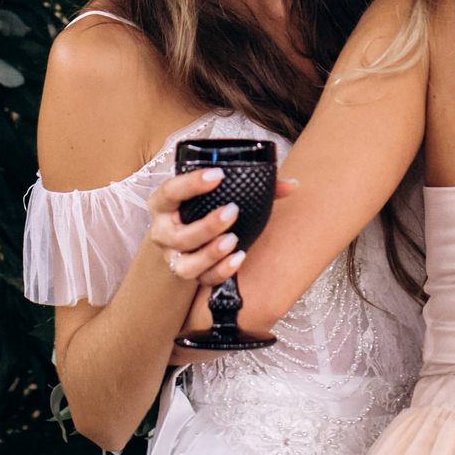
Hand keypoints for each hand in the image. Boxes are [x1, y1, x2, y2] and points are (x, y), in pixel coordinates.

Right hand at [147, 172, 297, 281]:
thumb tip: (290, 185)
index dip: (191, 183)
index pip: (171, 191)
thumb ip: (251, 186)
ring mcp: (173, 257)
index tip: (218, 175)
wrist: (185, 238)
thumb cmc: (200, 208)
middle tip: (232, 211)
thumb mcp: (213, 193)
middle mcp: (163, 232)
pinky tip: (239, 259)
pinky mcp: (186, 274)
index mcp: (164, 204)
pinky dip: (221, 271)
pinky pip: (203, 279)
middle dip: (207, 225)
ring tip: (234, 240)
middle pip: (179, 235)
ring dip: (211, 253)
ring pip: (187, 264)